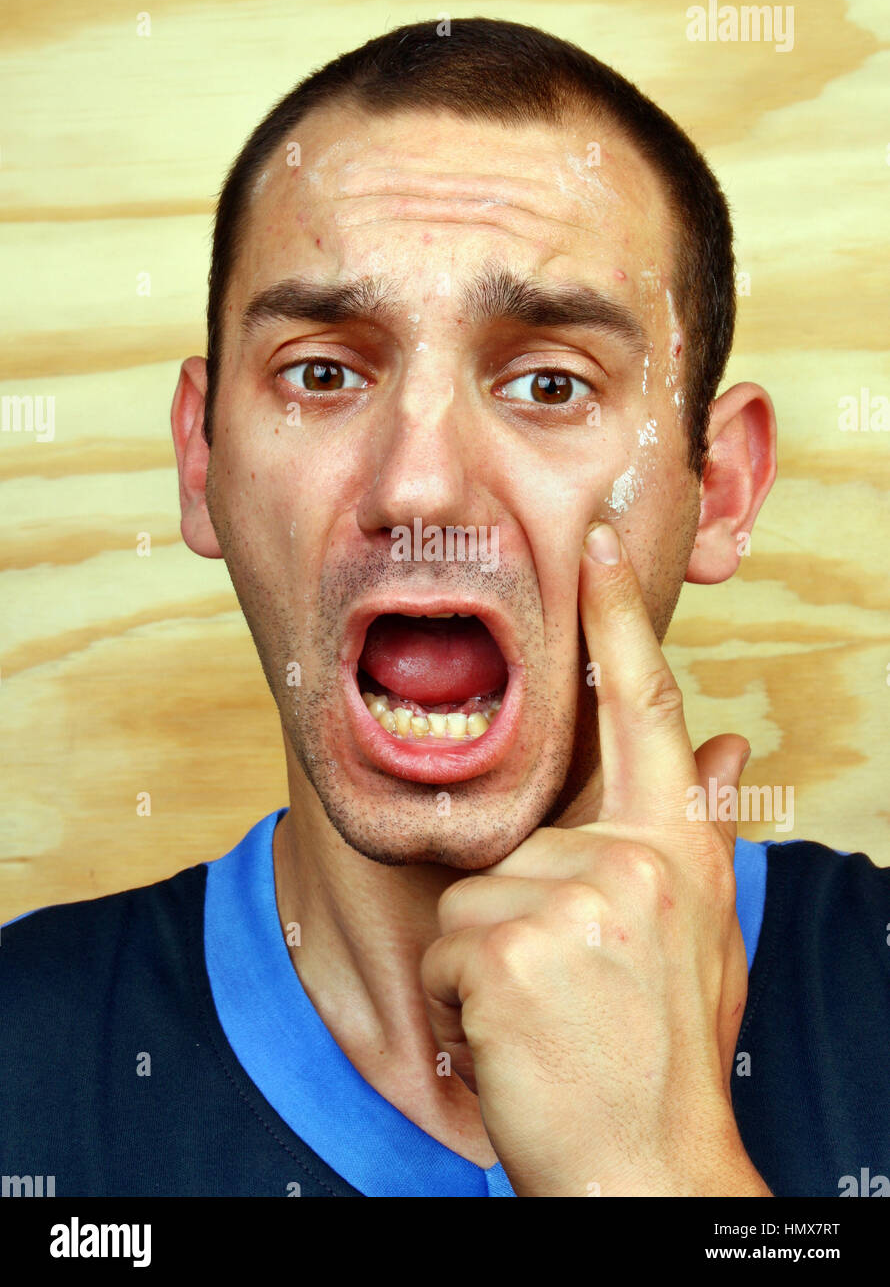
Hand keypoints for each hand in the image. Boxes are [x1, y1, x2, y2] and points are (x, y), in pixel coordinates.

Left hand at [420, 521, 771, 1195]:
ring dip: (491, 956)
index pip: (646, 708)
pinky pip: (448, 939)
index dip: (615, 620)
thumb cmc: (664, 1050)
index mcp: (678, 848)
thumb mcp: (703, 934)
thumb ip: (703, 832)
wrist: (644, 1169)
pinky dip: (462, 995)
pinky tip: (512, 1032)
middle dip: (523, 906)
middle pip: (523, 832)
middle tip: (571, 987)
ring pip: (475, 888)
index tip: (595, 546)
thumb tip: (733, 746)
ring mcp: (569, 899)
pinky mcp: (505, 945)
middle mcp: (631, 860)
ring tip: (546, 1013)